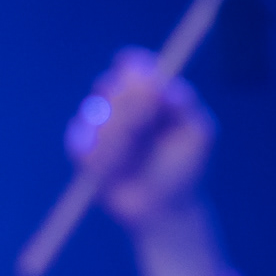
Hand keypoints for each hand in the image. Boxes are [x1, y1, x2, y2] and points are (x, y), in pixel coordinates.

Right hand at [65, 48, 215, 233]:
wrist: (163, 209)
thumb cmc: (186, 169)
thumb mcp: (198, 135)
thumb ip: (185, 107)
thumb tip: (165, 85)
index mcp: (150, 94)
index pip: (134, 68)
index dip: (131, 67)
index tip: (136, 76)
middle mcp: (122, 105)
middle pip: (108, 84)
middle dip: (123, 104)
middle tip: (140, 125)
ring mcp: (100, 127)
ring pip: (92, 112)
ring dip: (110, 133)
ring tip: (128, 157)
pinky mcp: (83, 151)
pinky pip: (77, 139)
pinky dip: (92, 151)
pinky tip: (109, 168)